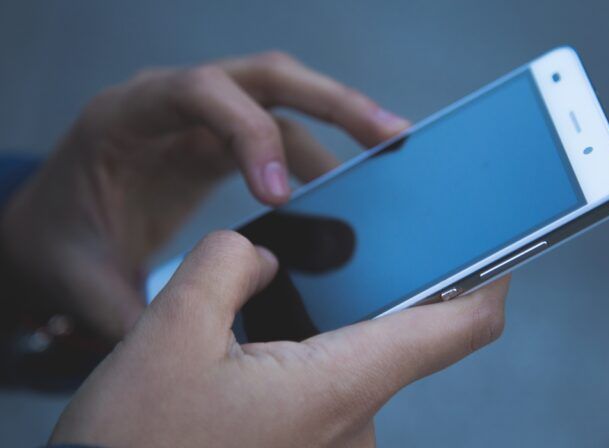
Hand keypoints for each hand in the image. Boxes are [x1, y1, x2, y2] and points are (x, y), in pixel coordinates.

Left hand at [0, 52, 408, 340]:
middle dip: (331, 102)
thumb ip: (132, 313)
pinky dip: (320, 155)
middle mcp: (171, 104)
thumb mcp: (81, 278)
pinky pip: (280, 133)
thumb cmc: (59, 242)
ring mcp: (200, 118)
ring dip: (340, 122)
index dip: (249, 134)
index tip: (282, 197)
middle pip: (263, 78)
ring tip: (390, 154)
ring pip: (283, 98)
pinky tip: (348, 186)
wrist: (51, 226)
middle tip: (388, 135)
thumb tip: (192, 354)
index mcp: (126, 118)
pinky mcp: (220, 141)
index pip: (199, 93)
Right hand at [50, 231, 509, 446]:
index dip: (488, 278)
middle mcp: (353, 425)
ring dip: (318, 330)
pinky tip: (249, 354)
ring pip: (349, 365)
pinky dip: (301, 363)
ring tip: (262, 311)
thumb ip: (226, 266)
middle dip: (362, 291)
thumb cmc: (134, 447)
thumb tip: (262, 258)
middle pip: (394, 337)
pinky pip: (324, 394)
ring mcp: (333, 447)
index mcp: (339, 386)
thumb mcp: (168, 333)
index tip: (497, 242)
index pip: (456, 327)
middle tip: (326, 253)